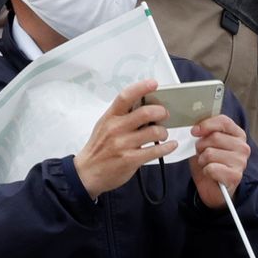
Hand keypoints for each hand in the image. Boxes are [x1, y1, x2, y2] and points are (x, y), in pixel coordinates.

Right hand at [72, 78, 175, 199]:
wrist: (86, 173)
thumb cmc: (98, 148)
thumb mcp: (104, 126)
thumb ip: (121, 115)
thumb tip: (143, 104)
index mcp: (110, 117)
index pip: (125, 96)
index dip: (141, 88)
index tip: (154, 83)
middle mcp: (116, 129)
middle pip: (145, 113)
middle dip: (161, 112)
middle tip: (165, 114)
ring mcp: (123, 145)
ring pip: (154, 132)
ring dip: (164, 132)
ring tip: (163, 134)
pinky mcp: (131, 160)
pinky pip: (155, 151)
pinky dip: (167, 147)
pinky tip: (170, 145)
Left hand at [188, 113, 250, 209]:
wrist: (213, 188)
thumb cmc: (210, 163)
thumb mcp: (206, 144)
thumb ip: (204, 133)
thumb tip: (196, 129)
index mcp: (238, 135)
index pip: (223, 121)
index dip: (206, 124)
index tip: (194, 131)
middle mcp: (243, 147)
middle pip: (214, 137)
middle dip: (201, 146)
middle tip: (201, 154)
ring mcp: (241, 162)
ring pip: (210, 153)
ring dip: (202, 160)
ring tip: (206, 164)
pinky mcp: (235, 176)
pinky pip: (211, 168)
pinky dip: (206, 171)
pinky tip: (210, 174)